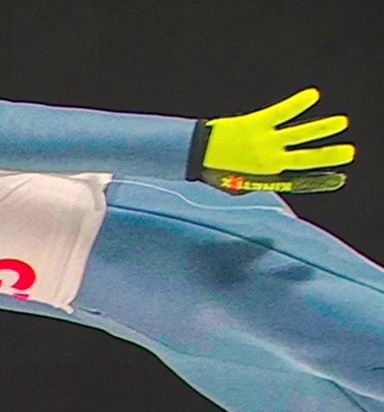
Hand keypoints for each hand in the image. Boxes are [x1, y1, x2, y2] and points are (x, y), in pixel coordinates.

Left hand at [200, 88, 352, 193]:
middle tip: (350, 152)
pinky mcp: (256, 123)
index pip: (300, 177)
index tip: (340, 176)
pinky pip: (282, 112)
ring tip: (342, 123)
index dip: (321, 176)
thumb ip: (256, 182)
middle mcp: (268, 160)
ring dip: (322, 129)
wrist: (193, 152)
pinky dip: (297, 104)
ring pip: (299, 134)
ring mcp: (263, 141)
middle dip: (330, 155)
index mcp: (265, 176)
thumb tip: (271, 184)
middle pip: (306, 158)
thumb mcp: (236, 184)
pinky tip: (313, 95)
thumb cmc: (214, 168)